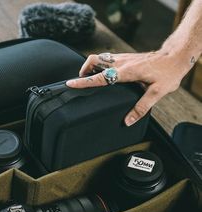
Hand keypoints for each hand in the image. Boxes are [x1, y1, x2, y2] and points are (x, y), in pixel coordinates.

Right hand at [66, 50, 187, 125]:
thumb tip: (128, 121)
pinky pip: (107, 59)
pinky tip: (105, 74)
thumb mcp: (157, 93)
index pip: (100, 77)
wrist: (174, 57)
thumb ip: (141, 108)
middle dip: (83, 70)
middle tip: (81, 81)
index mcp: (127, 72)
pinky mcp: (125, 57)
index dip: (84, 81)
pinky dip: (100, 65)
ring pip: (99, 58)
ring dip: (90, 67)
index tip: (71, 83)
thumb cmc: (168, 73)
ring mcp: (123, 58)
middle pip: (94, 61)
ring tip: (90, 79)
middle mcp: (122, 63)